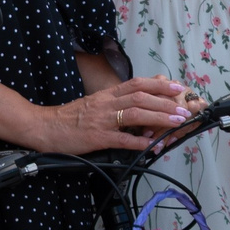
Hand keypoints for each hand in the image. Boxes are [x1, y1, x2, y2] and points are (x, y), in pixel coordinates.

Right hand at [27, 74, 192, 153]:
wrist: (45, 127)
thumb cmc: (70, 118)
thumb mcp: (94, 103)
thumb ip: (115, 101)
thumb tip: (138, 100)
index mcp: (106, 95)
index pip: (135, 84)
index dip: (158, 84)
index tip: (176, 87)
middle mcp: (106, 104)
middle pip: (140, 97)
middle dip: (165, 102)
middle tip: (184, 108)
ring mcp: (102, 120)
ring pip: (135, 115)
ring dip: (159, 118)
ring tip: (177, 121)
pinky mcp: (97, 138)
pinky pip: (122, 140)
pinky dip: (139, 142)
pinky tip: (152, 145)